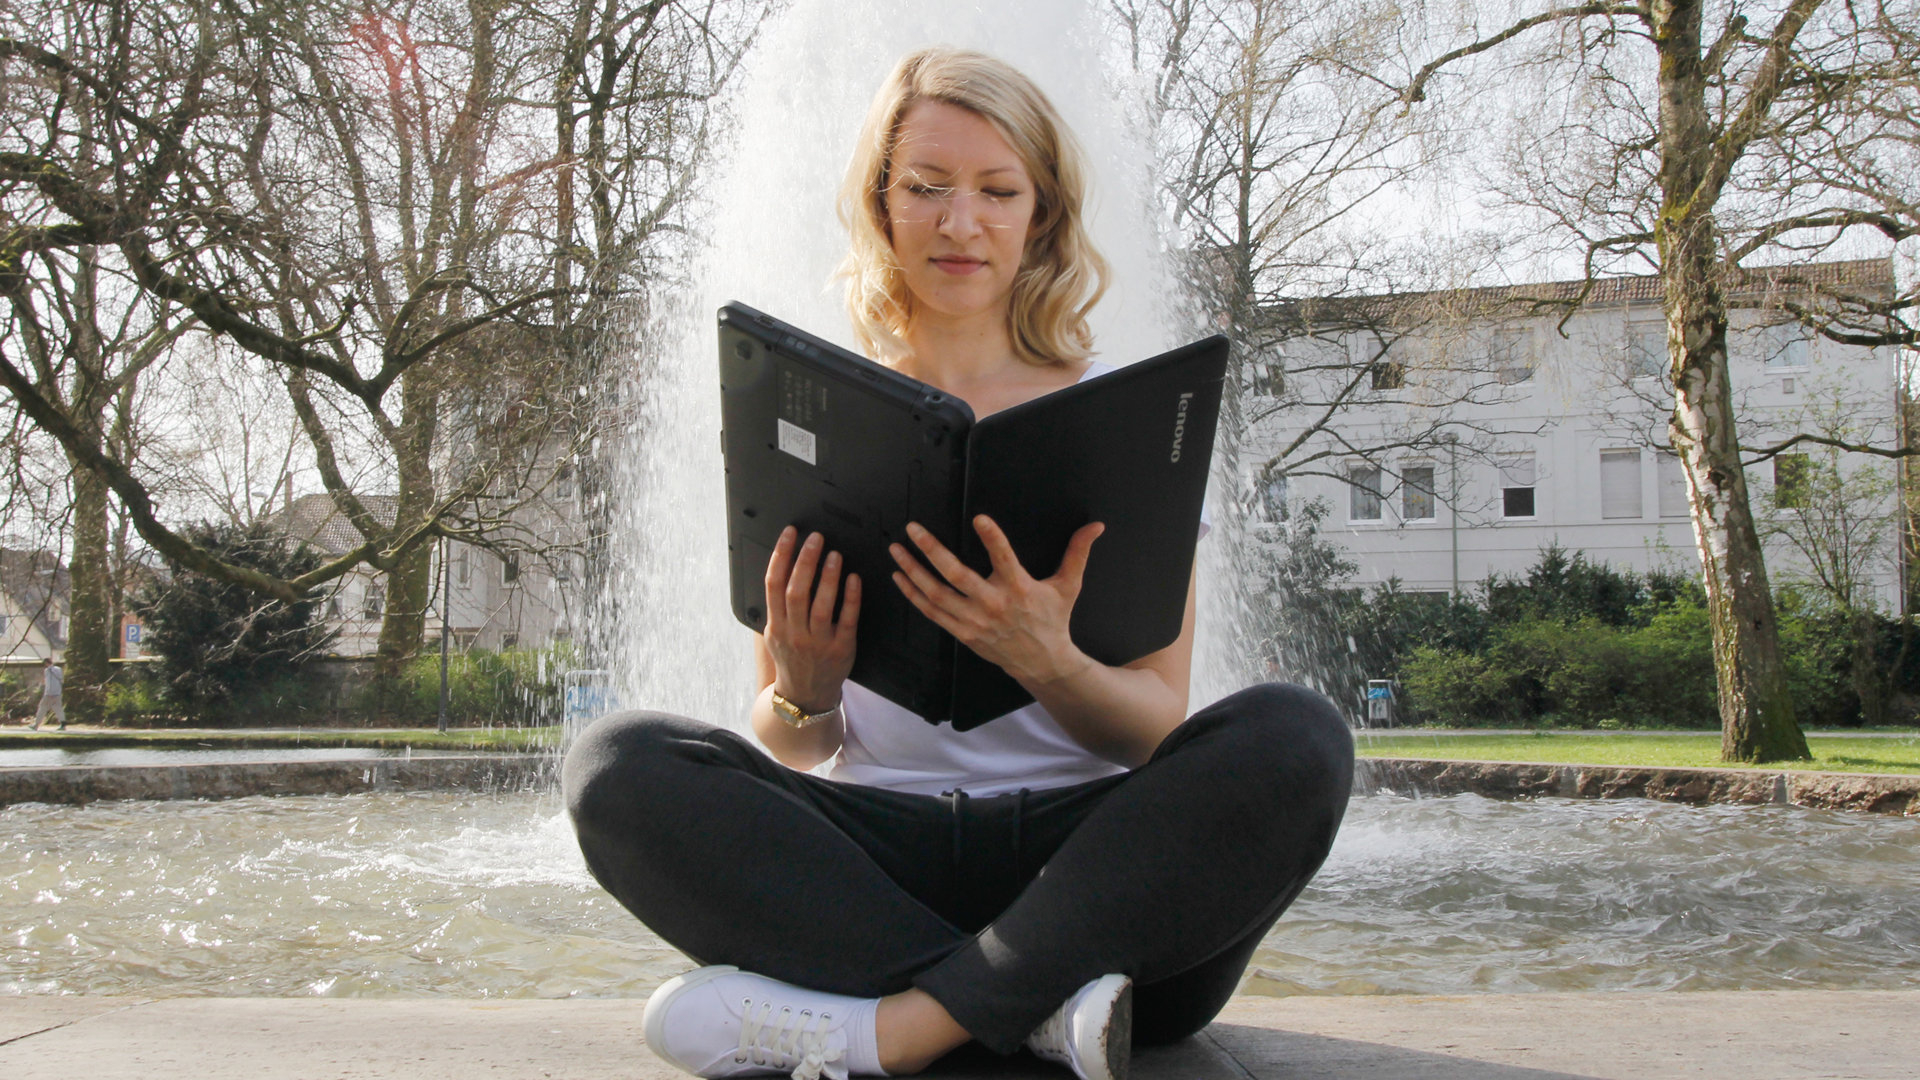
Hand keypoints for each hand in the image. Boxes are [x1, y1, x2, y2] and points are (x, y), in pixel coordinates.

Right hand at [763, 526, 859, 709]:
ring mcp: (818, 643)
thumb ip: (777, 606)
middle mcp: (794, 634)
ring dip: (828, 577)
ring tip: (835, 554)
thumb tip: (783, 564)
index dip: (781, 555)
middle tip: (816, 537)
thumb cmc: (792, 657)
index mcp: (775, 626)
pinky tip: (854, 579)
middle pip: (796, 591)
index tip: (790, 533)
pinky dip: (850, 598)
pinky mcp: (841, 649)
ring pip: (821, 606)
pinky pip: (847, 620)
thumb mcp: (774, 634)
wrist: (805, 695)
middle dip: (805, 560)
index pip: (773, 584)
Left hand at [889, 515, 1103, 684]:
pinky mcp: (963, 632)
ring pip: (936, 594)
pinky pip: (932, 612)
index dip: (992, 538)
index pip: (1004, 558)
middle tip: (913, 529)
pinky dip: (913, 595)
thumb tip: (1095, 526)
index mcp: (1019, 588)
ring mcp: (974, 620)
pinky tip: (901, 577)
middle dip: (932, 550)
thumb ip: (1077, 553)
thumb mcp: (1068, 586)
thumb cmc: (1053, 620)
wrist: (1042, 663)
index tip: (979, 519)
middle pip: (957, 575)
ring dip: (913, 570)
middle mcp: (993, 604)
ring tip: (897, 549)